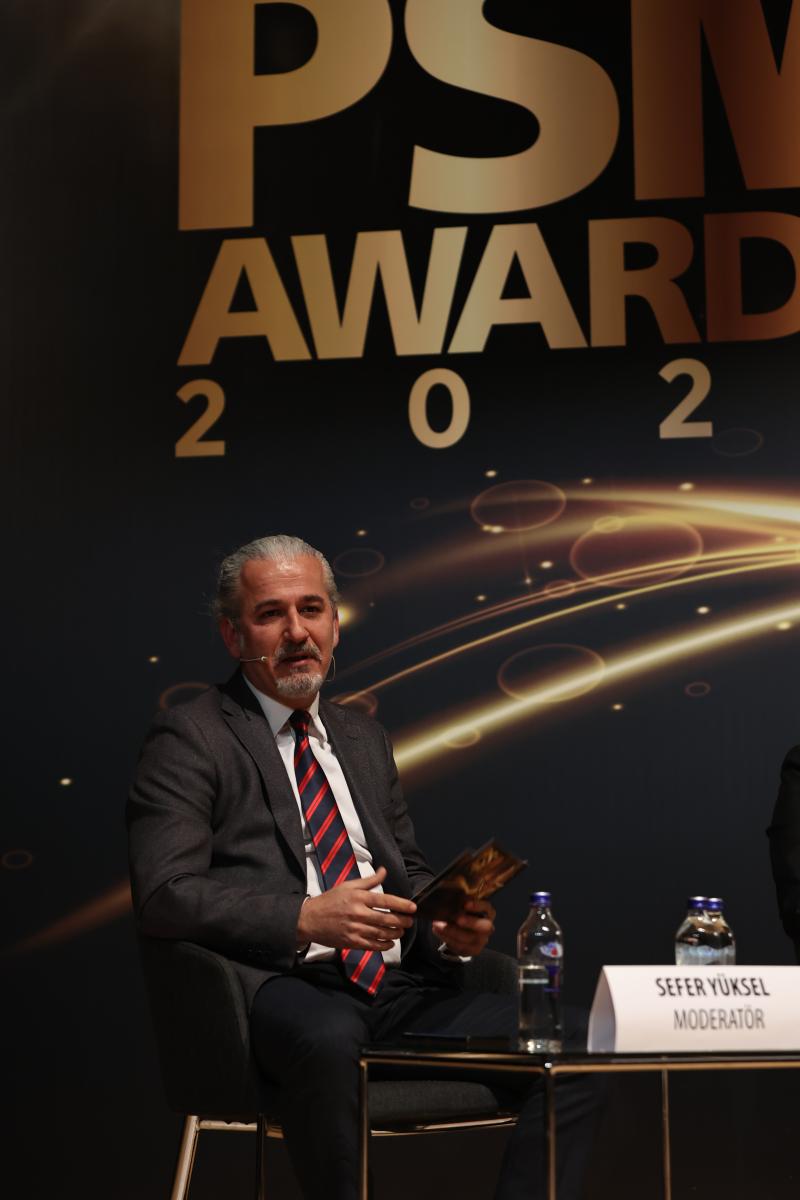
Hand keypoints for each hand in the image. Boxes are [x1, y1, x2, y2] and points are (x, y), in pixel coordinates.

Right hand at [296, 866, 416, 950]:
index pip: (385, 901)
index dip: (401, 905)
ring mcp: (355, 929)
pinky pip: (372, 946)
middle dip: (402, 921)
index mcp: (358, 897)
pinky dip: (384, 945)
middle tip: (410, 921)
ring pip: (381, 934)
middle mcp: (358, 913)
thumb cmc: (330, 900)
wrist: (310, 919)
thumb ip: (369, 880)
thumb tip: (384, 870)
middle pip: (386, 919)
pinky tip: (390, 943)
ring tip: (401, 931)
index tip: (413, 908)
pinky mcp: (351, 942)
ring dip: (395, 933)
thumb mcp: (348, 885)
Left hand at [432, 899, 495, 956]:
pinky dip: (447, 938)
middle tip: (457, 919)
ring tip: (437, 924)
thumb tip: (450, 895)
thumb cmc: (463, 915)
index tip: (466, 904)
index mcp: (488, 913)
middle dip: (470, 922)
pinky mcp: (473, 950)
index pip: (487, 908)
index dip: (478, 906)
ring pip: (469, 938)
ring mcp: (481, 940)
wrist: (462, 934)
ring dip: (452, 931)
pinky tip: (438, 931)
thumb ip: (460, 902)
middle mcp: (487, 927)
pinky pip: (461, 946)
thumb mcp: (463, 907)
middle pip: (485, 927)